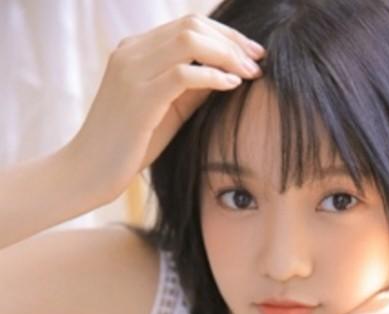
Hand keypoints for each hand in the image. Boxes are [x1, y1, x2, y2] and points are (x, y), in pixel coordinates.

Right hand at [67, 14, 265, 205]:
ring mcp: (132, 71)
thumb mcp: (167, 111)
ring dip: (227, 55)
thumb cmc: (129, 146)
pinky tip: (232, 85)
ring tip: (250, 73)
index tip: (253, 54)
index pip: (187, 25)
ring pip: (189, 41)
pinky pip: (183, 73)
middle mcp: (131, 52)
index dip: (226, 35)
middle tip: (259, 61)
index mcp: (135, 50)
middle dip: (232, 41)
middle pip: (192, 25)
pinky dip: (213, 76)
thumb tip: (229, 74)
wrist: (88, 172)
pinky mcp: (138, 97)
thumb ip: (193, 90)